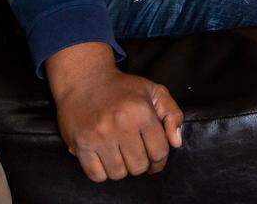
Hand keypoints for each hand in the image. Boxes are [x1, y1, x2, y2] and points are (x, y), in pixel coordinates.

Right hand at [47, 42, 182, 182]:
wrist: (85, 81)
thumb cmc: (123, 89)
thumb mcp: (155, 92)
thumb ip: (172, 114)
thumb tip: (176, 142)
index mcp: (141, 111)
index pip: (159, 152)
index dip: (160, 160)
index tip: (156, 160)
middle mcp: (120, 124)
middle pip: (139, 166)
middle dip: (142, 164)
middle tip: (137, 155)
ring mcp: (98, 136)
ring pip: (118, 173)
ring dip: (122, 169)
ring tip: (121, 155)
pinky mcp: (80, 144)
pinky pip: (96, 175)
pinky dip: (103, 173)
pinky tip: (106, 159)